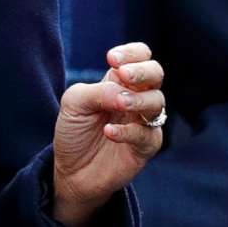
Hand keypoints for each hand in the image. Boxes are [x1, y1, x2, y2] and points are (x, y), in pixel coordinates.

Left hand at [53, 43, 165, 226]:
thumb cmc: (74, 133)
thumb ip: (97, 91)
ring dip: (137, 100)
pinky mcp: (146, 147)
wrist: (71, 172)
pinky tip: (109, 132)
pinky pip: (146, 134)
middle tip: (123, 75)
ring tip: (119, 104)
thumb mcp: (75, 104)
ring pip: (156, 102)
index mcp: (121, 82)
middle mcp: (137, 98)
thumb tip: (123, 92)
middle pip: (156, 74)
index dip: (132, 53)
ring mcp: (144, 122)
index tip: (111, 59)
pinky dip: (129, 131)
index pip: (141, 56)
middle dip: (142, 71)